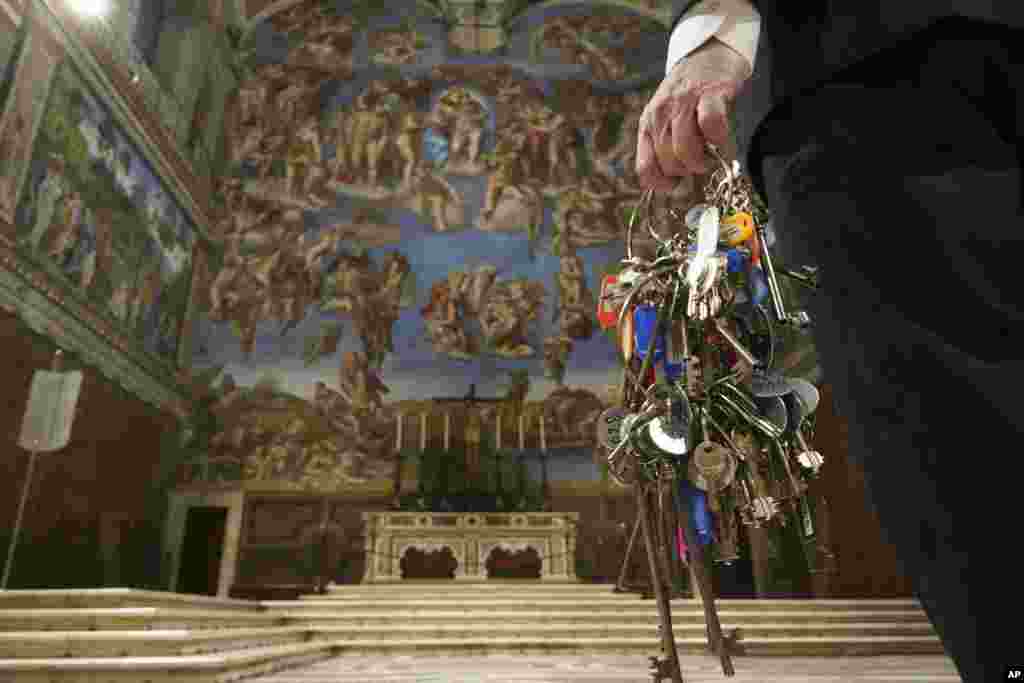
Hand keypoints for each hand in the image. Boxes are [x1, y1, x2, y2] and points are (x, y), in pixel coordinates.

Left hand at [636, 38, 751, 189]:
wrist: (708, 52)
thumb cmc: (690, 94)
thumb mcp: (667, 119)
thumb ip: (665, 146)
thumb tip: (670, 183)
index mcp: (648, 124)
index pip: (645, 168)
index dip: (661, 183)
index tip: (677, 184)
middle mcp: (660, 113)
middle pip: (668, 162)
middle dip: (686, 171)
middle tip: (699, 162)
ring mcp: (683, 102)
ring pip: (684, 148)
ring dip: (700, 161)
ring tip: (710, 156)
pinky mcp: (710, 92)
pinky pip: (710, 123)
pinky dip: (718, 138)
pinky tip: (721, 138)